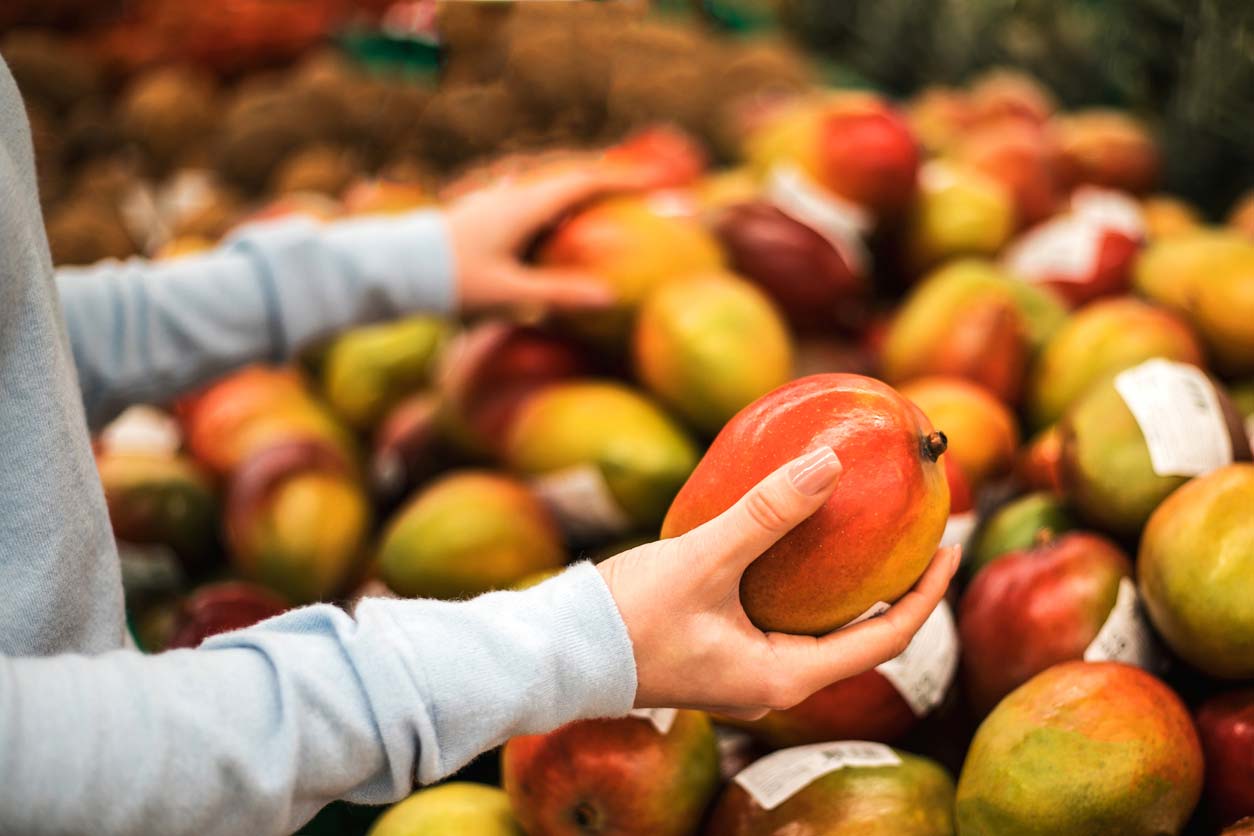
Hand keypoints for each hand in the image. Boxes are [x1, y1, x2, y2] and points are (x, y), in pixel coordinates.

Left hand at [443, 156, 650, 312]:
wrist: (394, 270)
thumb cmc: (451, 281)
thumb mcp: (508, 293)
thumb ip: (559, 294)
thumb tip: (609, 297)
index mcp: (524, 206)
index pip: (583, 182)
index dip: (622, 179)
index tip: (654, 180)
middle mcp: (512, 196)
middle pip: (569, 180)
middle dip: (606, 182)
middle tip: (638, 190)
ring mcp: (496, 203)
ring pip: (548, 192)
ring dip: (579, 197)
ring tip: (605, 211)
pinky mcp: (483, 217)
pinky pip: (531, 206)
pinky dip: (556, 212)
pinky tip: (558, 233)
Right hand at [597, 446, 960, 719]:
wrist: (556, 653)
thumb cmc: (626, 619)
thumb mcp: (703, 560)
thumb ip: (767, 513)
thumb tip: (831, 463)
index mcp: (781, 677)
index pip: (884, 639)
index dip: (926, 593)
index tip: (952, 545)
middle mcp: (770, 682)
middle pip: (858, 636)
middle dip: (892, 585)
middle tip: (914, 532)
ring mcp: (742, 670)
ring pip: (817, 626)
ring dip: (845, 582)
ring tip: (863, 530)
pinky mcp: (717, 651)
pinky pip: (780, 616)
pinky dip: (801, 581)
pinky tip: (793, 540)